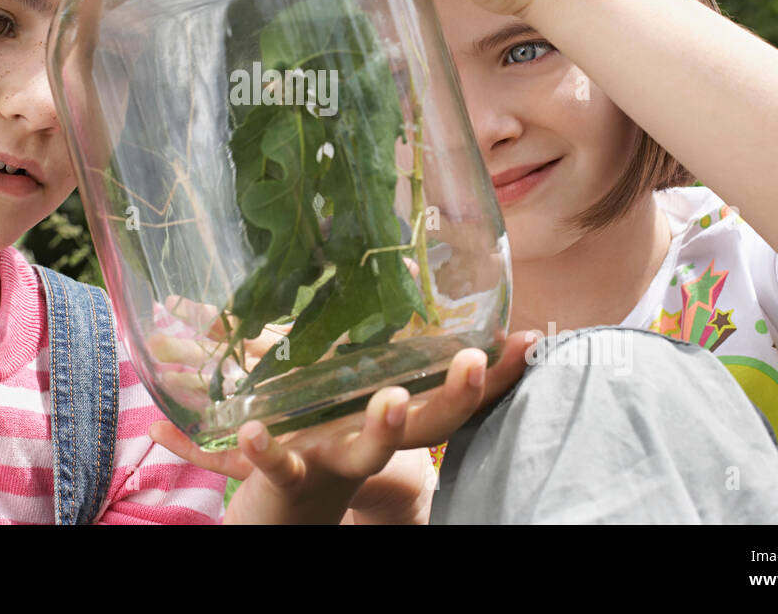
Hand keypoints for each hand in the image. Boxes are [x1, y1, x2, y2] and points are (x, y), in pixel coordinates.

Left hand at [149, 329, 537, 523]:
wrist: (281, 504)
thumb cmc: (323, 429)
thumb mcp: (346, 377)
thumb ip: (365, 333)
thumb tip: (396, 273)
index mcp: (395, 417)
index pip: (455, 393)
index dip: (496, 372)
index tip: (527, 338)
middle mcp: (375, 442)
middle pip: (429, 424)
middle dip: (457, 395)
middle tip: (474, 362)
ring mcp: (336, 460)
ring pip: (367, 451)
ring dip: (383, 428)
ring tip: (391, 398)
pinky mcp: (289, 475)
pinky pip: (280, 465)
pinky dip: (265, 450)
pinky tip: (250, 429)